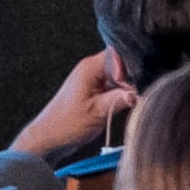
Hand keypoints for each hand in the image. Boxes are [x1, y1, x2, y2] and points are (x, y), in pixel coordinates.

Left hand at [13, 47, 134, 161]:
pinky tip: (127, 104)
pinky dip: (125, 94)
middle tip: (135, 96)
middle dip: (134, 78)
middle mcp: (93, 69)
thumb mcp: (96, 111)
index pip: (117, 53)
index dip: (131, 65)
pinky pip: (118, 86)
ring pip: (123, 77)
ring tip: (130, 102)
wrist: (52, 136)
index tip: (136, 82)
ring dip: (130, 88)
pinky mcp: (99, 90)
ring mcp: (96, 79)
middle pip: (123, 64)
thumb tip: (137, 93)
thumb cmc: (67, 123)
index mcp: (89, 67)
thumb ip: (119, 99)